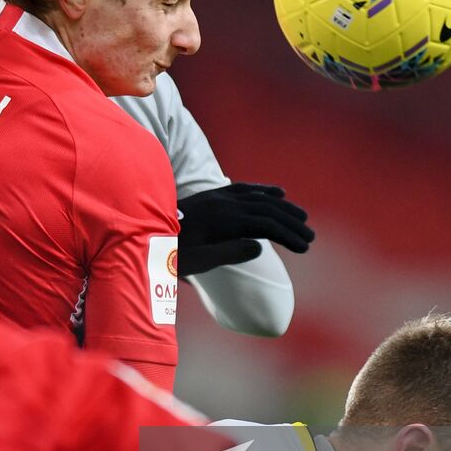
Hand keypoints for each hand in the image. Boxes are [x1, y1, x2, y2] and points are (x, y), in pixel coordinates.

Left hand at [176, 183, 313, 276]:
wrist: (140, 234)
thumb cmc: (168, 255)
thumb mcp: (198, 262)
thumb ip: (229, 252)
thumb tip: (261, 245)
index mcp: (222, 219)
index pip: (265, 225)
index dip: (288, 235)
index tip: (304, 248)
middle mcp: (222, 202)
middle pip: (267, 209)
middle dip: (292, 223)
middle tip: (311, 238)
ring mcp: (216, 196)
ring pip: (258, 198)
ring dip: (283, 208)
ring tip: (303, 218)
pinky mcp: (211, 196)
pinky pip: (243, 188)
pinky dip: (263, 190)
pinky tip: (278, 193)